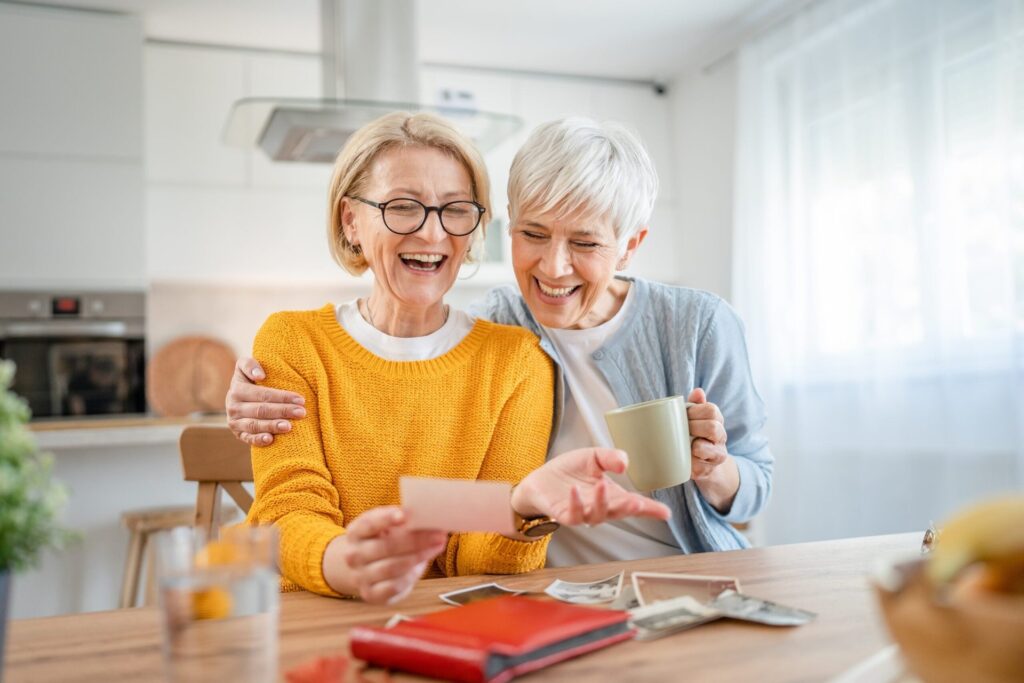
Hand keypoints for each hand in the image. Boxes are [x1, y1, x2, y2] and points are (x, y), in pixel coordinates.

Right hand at [225, 357, 306, 445]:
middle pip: (261, 410)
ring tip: (289, 426)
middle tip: (301, 412)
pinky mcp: (238, 434)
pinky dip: (258, 440)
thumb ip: (249, 365)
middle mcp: (233, 406)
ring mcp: (234, 422)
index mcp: (237, 389)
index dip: (282, 397)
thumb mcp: (245, 366)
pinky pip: (247, 438)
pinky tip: (270, 439)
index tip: (300, 399)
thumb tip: (260, 376)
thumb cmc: (250, 379)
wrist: (239, 396)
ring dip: (272, 426)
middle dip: (283, 411)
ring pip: (254, 425)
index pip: (262, 394)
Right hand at [323, 507, 447, 604]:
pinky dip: (412, 575)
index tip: (403, 515)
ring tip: (437, 546)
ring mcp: (361, 576)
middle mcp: (354, 555)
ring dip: (419, 556)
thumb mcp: (383, 526)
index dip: (385, 518)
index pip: (369, 524)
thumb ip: (400, 520)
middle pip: (386, 546)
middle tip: (438, 534)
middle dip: (416, 540)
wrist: (359, 569)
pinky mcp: (371, 594)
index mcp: (355, 532)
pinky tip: (423, 564)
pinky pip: (395, 586)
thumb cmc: (379, 541)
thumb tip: (427, 515)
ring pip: (393, 567)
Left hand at [512, 448, 670, 525]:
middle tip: (637, 502)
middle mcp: (600, 508)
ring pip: (597, 515)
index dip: (650, 510)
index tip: (665, 513)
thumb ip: (610, 457)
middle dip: (628, 508)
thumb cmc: (570, 472)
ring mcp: (583, 514)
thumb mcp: (594, 457)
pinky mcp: (564, 515)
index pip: (634, 504)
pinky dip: (576, 503)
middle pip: (618, 512)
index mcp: (612, 496)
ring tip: (604, 486)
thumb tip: (625, 463)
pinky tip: (576, 491)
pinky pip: (573, 515)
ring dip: (602, 502)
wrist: (541, 480)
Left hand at [685, 388, 728, 480]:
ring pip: (703, 448)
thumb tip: (698, 391)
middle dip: (693, 426)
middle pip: (712, 427)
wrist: (704, 463)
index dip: (695, 411)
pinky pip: (695, 466)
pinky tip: (683, 459)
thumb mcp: (695, 418)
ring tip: (683, 444)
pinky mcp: (706, 471)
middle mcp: (721, 438)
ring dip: (690, 445)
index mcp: (717, 421)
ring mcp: (716, 456)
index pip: (711, 410)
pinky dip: (686, 462)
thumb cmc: (695, 434)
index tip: (684, 414)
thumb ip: (695, 404)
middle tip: (682, 429)